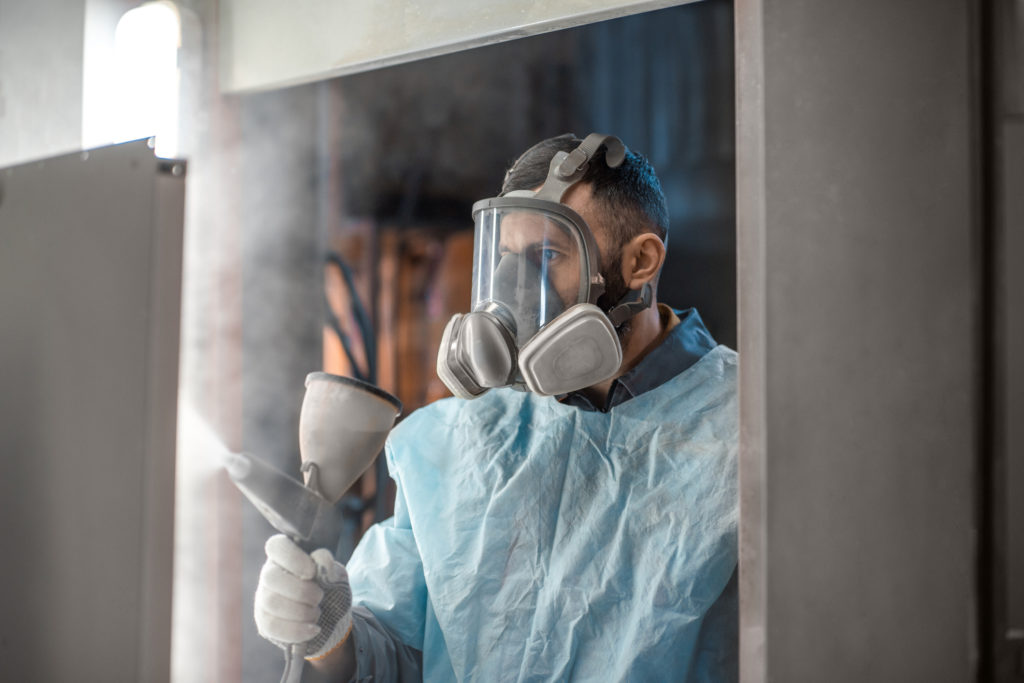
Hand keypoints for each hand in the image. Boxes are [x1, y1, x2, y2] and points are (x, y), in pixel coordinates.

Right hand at [254, 534, 352, 659]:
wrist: (332, 620)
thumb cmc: (330, 591)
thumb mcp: (336, 577)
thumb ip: (329, 567)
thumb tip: (321, 557)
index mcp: (286, 555)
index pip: (276, 546)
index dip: (293, 558)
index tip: (312, 572)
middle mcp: (269, 574)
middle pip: (271, 577)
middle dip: (301, 591)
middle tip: (319, 597)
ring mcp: (263, 598)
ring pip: (271, 602)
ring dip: (301, 611)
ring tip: (317, 613)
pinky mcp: (264, 622)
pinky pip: (272, 626)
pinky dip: (297, 630)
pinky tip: (314, 629)